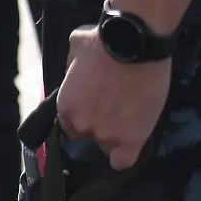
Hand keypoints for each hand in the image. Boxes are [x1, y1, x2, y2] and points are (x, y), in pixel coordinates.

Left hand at [57, 26, 170, 170]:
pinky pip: (123, 161)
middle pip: (90, 135)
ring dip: (118, 133)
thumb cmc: (104, 39)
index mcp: (66, 107)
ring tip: (134, 114)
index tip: (99, 106)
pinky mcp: (130, 138)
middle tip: (119, 106)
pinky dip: (124, 158)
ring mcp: (105, 133)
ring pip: (109, 145)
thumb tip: (75, 67)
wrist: (134, 43)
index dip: (85, 116)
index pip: (71, 124)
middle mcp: (81, 125)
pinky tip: (130, 147)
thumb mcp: (76, 47)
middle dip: (102, 123)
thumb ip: (73, 64)